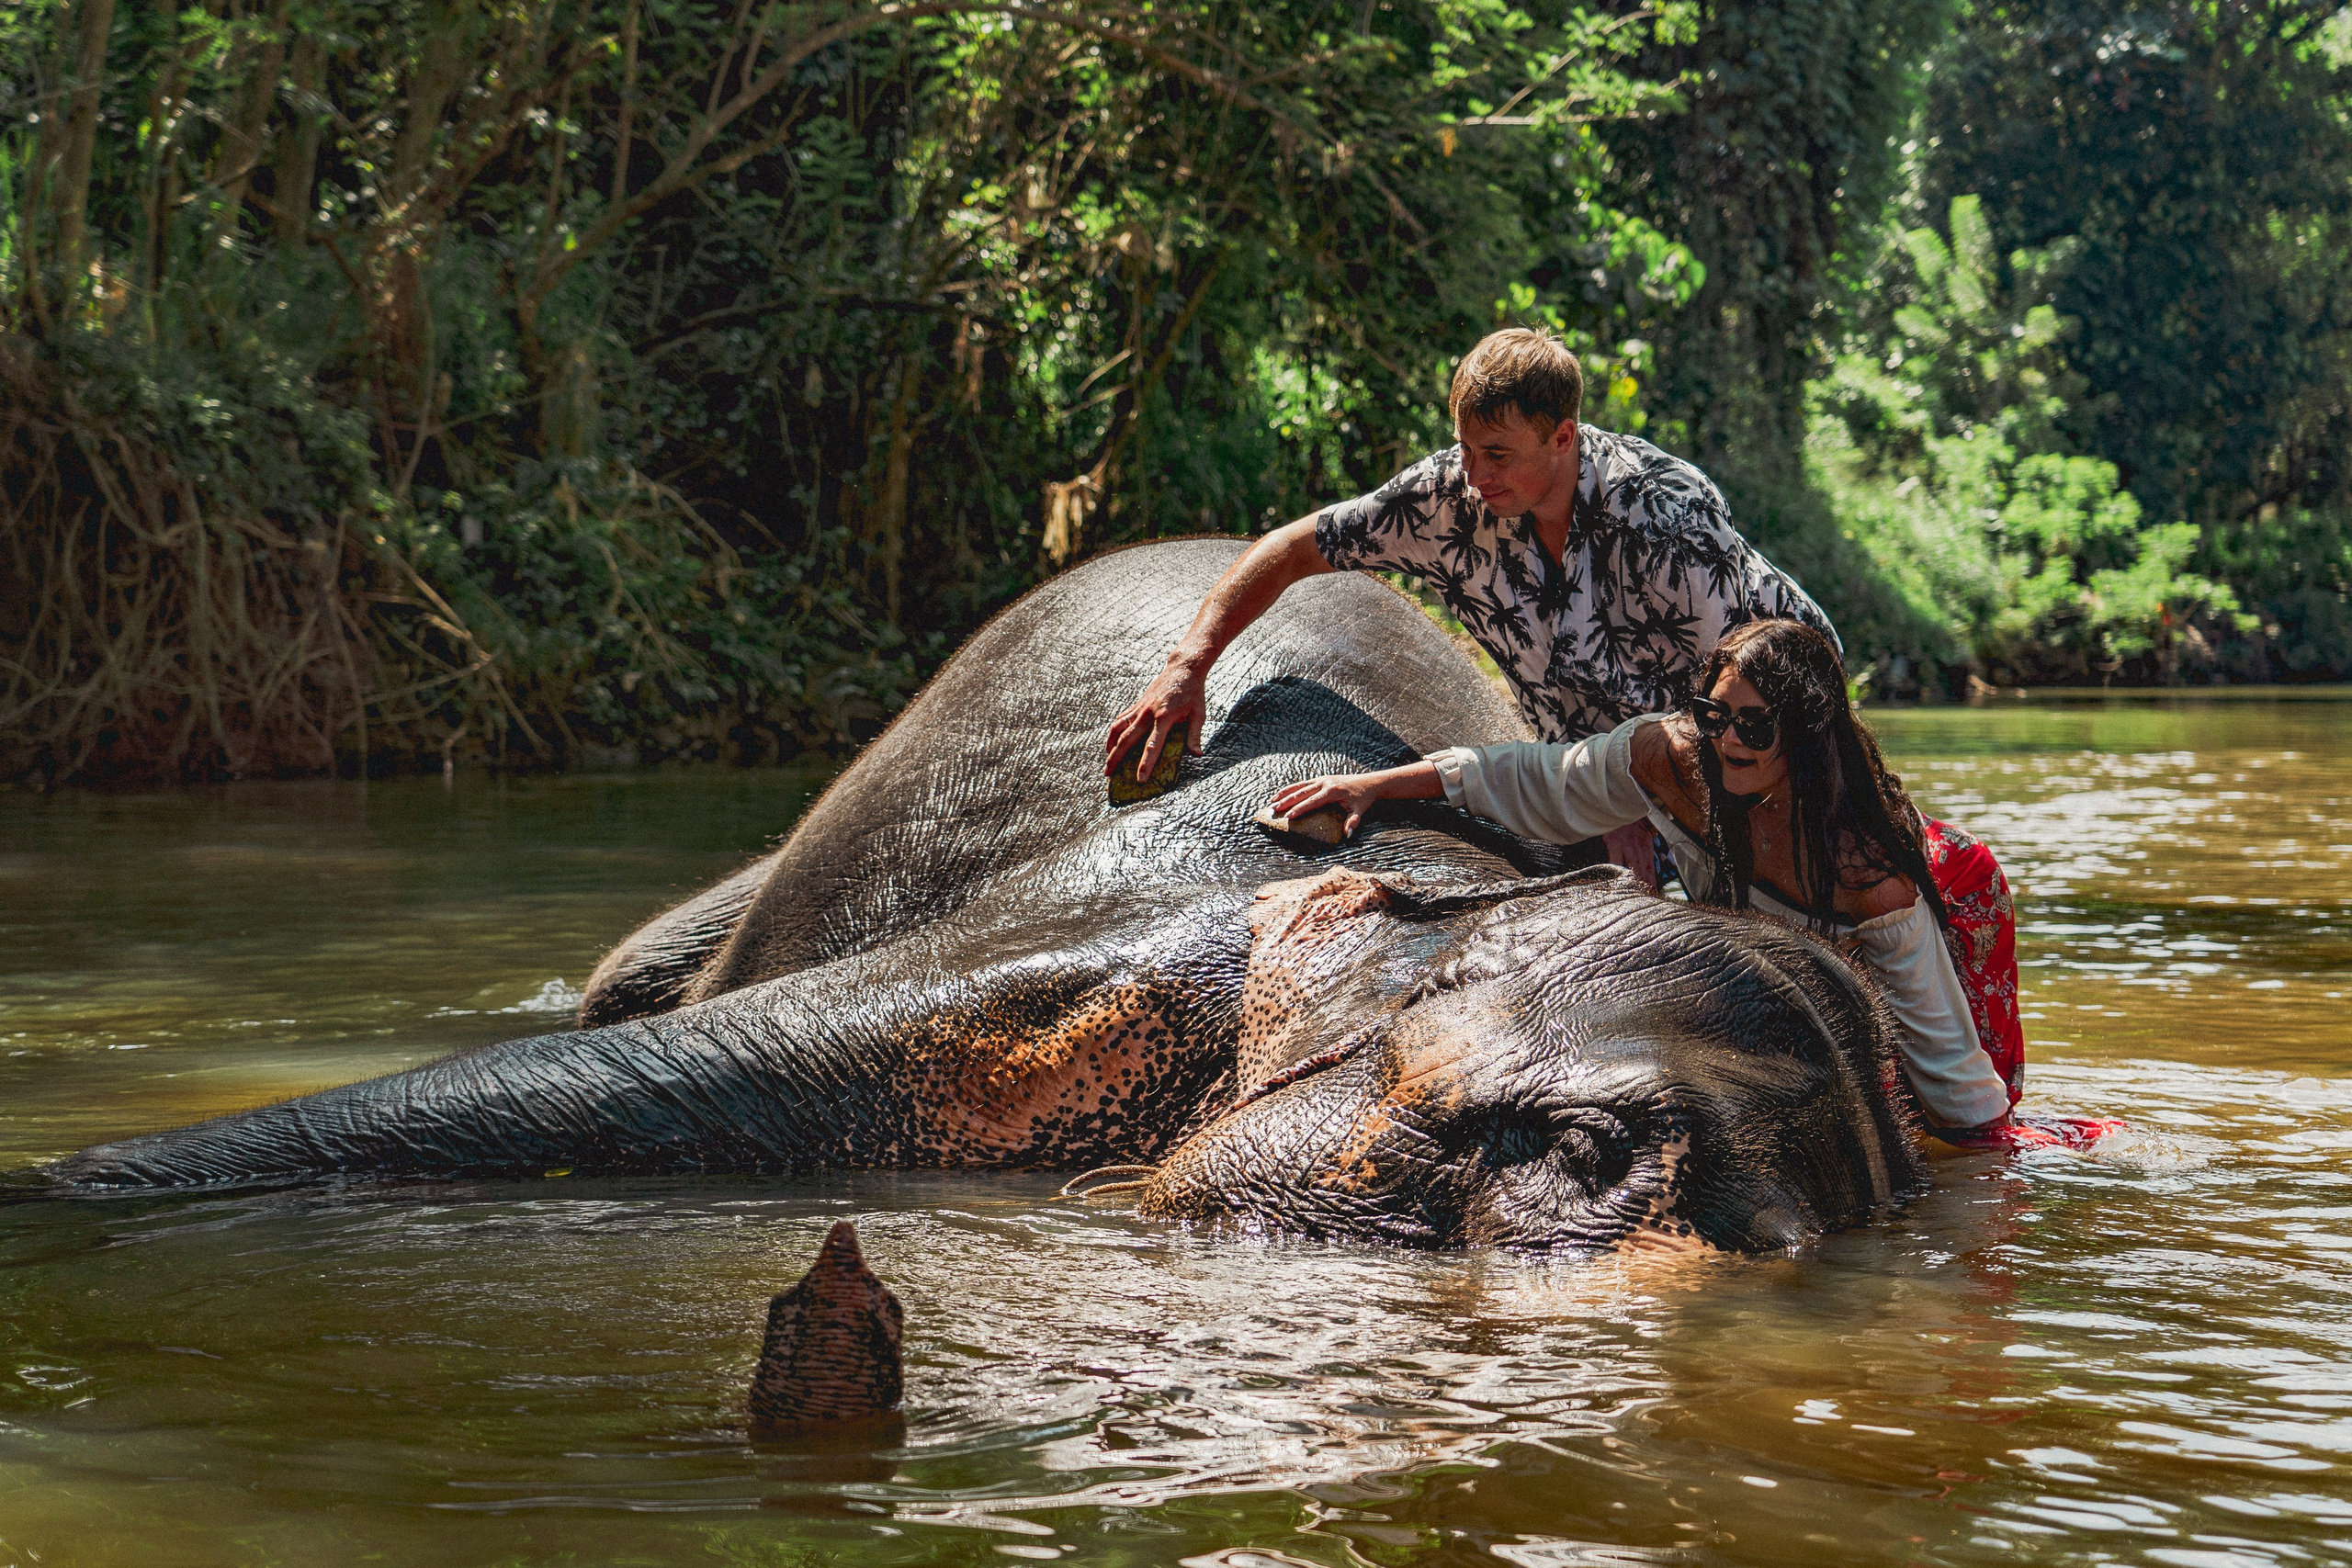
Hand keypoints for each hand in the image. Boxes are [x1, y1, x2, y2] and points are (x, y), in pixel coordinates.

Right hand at [1104, 661, 1206, 781]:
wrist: (1183, 668)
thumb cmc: (1193, 693)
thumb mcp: (1199, 714)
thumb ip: (1194, 735)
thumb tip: (1197, 755)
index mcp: (1165, 718)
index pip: (1152, 745)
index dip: (1146, 763)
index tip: (1140, 779)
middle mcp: (1148, 713)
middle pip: (1127, 739)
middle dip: (1116, 758)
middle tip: (1108, 774)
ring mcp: (1140, 707)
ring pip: (1119, 728)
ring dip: (1110, 745)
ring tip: (1106, 761)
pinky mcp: (1137, 703)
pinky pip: (1121, 719)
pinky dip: (1114, 732)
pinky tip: (1112, 743)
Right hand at [1268, 769, 1404, 839]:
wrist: (1370, 783)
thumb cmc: (1363, 799)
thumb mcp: (1360, 811)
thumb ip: (1352, 822)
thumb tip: (1348, 835)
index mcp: (1332, 791)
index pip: (1312, 801)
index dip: (1299, 809)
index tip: (1288, 816)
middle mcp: (1324, 783)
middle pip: (1301, 792)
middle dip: (1286, 801)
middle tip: (1273, 809)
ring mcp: (1322, 779)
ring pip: (1299, 786)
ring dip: (1285, 793)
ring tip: (1272, 800)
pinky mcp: (1321, 779)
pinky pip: (1303, 784)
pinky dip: (1292, 788)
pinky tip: (1282, 794)